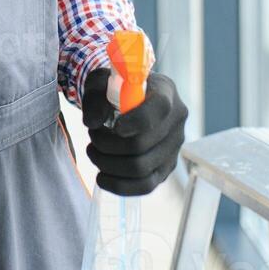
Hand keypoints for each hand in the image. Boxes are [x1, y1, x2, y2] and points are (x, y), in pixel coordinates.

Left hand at [81, 68, 188, 195]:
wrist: (126, 101)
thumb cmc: (114, 90)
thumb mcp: (101, 83)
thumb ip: (95, 98)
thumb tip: (92, 123)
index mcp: (165, 92)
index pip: (159, 108)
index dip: (135, 121)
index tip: (113, 126)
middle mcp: (176, 120)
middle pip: (143, 144)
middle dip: (107, 144)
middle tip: (92, 137)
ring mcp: (173, 147)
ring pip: (141, 168)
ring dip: (108, 164)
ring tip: (93, 152)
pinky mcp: (165, 168)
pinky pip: (145, 186)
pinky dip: (119, 186)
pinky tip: (101, 176)